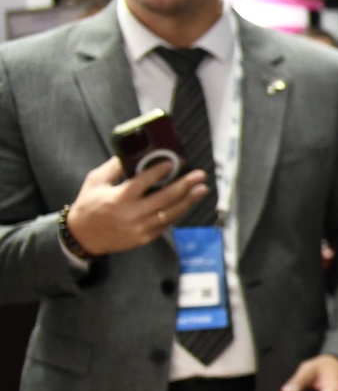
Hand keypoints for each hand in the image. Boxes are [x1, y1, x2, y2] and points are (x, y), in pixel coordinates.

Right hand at [64, 156, 210, 256]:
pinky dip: (177, 214)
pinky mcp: (144, 238)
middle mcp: (131, 214)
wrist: (83, 237)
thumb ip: (114, 167)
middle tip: (199, 175)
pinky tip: (187, 204)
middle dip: (184, 185)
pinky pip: (165, 225)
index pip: (143, 182)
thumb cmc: (89, 205)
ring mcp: (139, 228)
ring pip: (170, 213)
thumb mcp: (95, 181)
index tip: (172, 163)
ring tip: (201, 189)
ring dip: (188, 201)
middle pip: (164, 198)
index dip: (159, 171)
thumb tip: (132, 152)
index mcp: (119, 198)